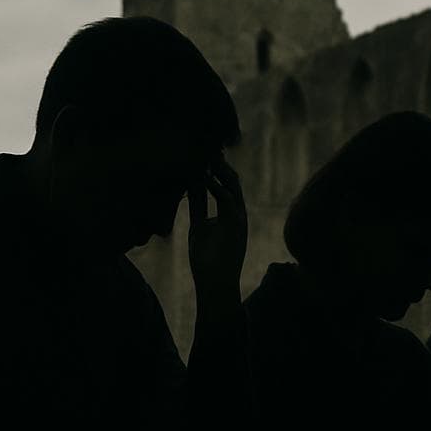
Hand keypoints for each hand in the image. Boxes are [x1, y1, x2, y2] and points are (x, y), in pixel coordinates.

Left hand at [188, 154, 247, 308]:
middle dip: (219, 164)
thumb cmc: (207, 260)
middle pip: (230, 180)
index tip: (202, 153)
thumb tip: (191, 187)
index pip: (224, 184)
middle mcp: (237, 212)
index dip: (214, 168)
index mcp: (230, 213)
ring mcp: (239, 217)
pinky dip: (216, 186)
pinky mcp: (236, 224)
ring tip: (206, 155)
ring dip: (219, 169)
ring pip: (232, 185)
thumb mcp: (199, 226)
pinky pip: (227, 200)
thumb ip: (198, 206)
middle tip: (205, 147)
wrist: (215, 284)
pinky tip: (204, 176)